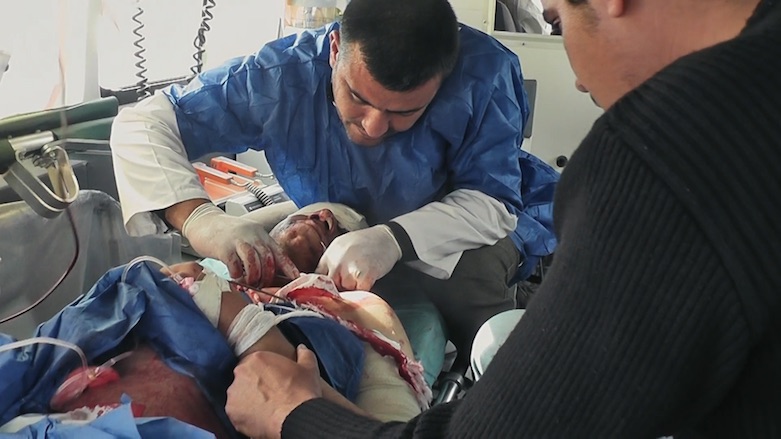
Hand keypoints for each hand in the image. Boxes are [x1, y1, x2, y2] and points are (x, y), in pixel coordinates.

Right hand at [182, 203, 299, 285]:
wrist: (202, 221)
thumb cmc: (226, 233)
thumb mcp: (247, 237)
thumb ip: (259, 250)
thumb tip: (271, 271)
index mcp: (260, 234)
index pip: (278, 252)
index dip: (288, 267)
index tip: (296, 278)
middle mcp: (252, 236)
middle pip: (268, 259)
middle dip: (267, 276)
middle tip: (262, 285)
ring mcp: (238, 240)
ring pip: (254, 262)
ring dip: (254, 277)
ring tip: (249, 283)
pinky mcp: (223, 247)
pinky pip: (235, 265)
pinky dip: (238, 275)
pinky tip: (235, 277)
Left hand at [226, 345, 321, 437]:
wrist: (296, 417)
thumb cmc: (302, 392)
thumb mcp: (308, 368)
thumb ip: (304, 354)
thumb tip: (301, 349)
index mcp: (256, 358)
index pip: (254, 363)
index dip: (264, 373)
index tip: (271, 381)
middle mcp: (241, 373)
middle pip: (244, 378)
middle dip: (254, 385)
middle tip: (269, 395)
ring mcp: (234, 393)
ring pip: (239, 395)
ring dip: (248, 400)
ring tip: (265, 407)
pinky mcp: (232, 412)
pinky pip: (237, 412)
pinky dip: (246, 415)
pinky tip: (260, 417)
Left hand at [315, 225, 400, 290]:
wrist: (388, 238)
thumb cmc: (365, 243)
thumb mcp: (342, 247)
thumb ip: (331, 262)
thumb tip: (319, 280)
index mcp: (330, 254)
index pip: (316, 276)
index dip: (321, 285)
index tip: (326, 290)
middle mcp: (337, 261)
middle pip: (330, 286)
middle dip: (337, 288)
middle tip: (347, 285)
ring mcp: (350, 268)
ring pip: (345, 290)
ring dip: (352, 290)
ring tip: (360, 278)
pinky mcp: (365, 274)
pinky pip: (360, 292)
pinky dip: (364, 290)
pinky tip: (368, 280)